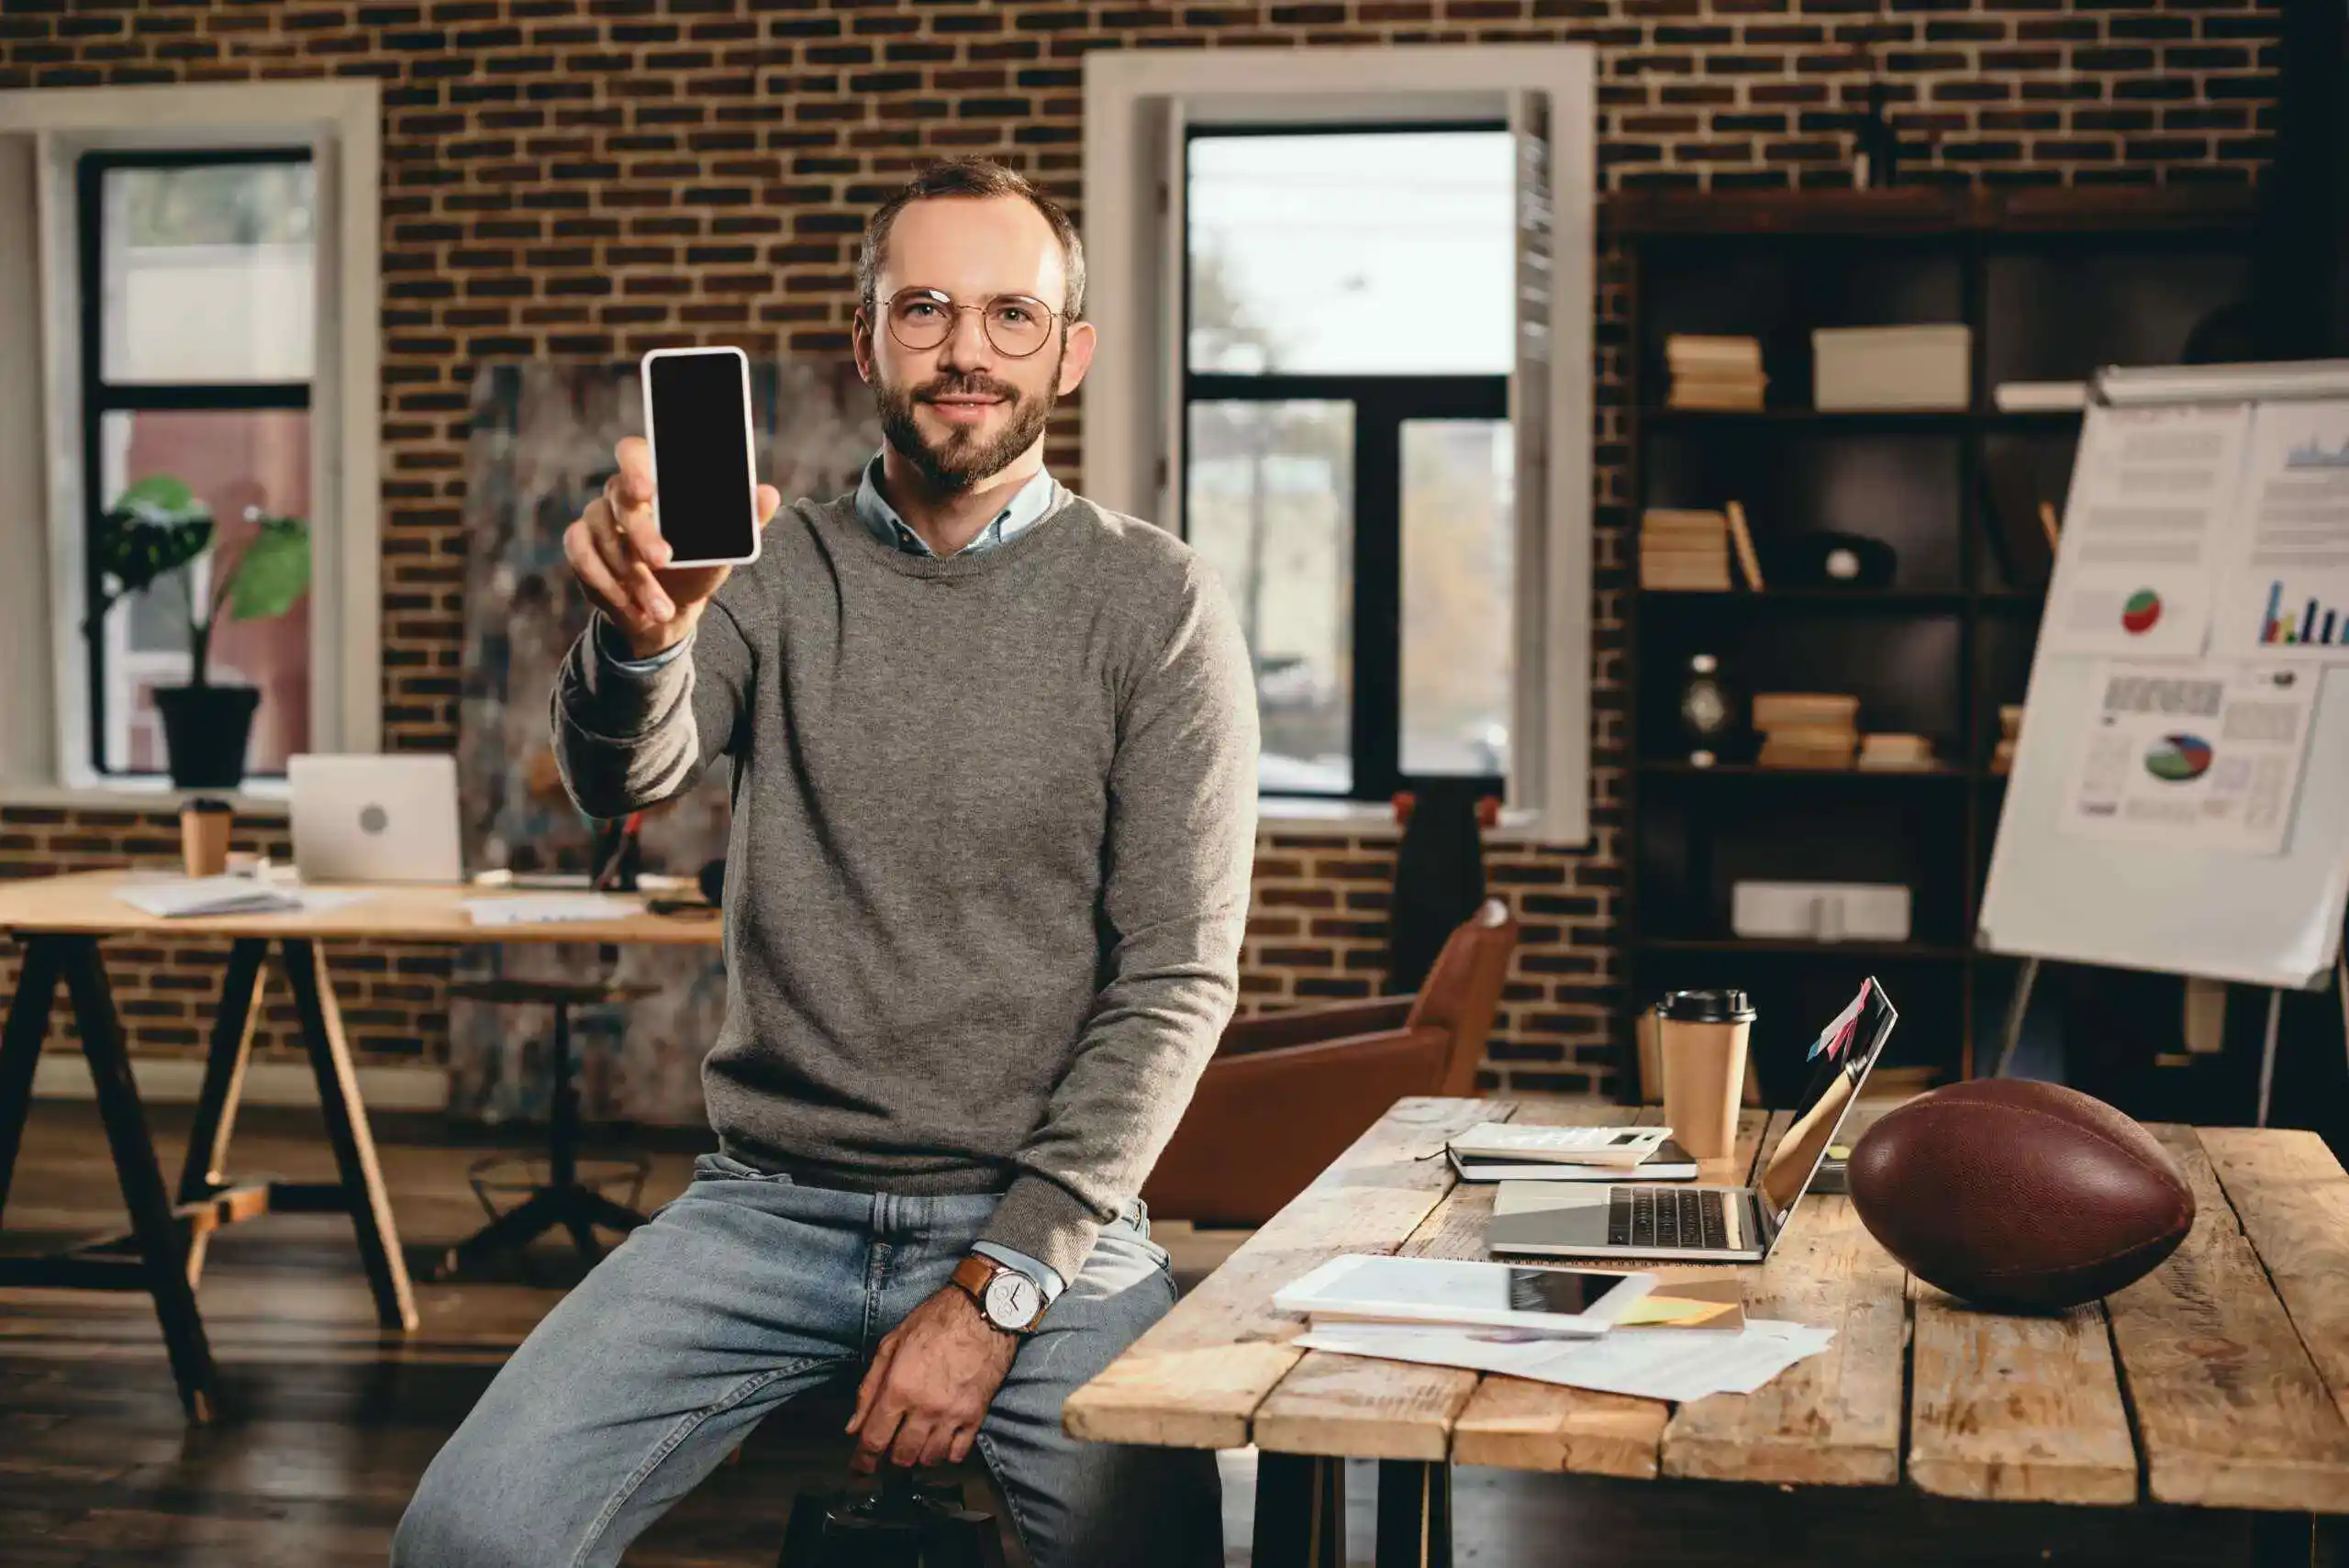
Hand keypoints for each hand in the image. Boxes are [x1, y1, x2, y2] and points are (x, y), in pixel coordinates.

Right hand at [563, 435, 781, 659]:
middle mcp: (621, 494)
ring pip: (602, 536)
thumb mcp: (724, 546)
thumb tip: (769, 494)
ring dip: (631, 576)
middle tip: (665, 562)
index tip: (648, 491)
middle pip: (619, 499)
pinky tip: (630, 606)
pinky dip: (605, 582)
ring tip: (660, 608)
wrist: (672, 607)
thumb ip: (744, 520)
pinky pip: (581, 556)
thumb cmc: (698, 564)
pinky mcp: (581, 546)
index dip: (634, 466)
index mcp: (655, 481)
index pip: (634, 453)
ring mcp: (597, 518)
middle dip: (642, 534)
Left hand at [845, 1282, 1018, 1474]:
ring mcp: (952, 1415)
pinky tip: (941, 1442)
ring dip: (918, 1458)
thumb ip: (869, 1388)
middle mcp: (924, 1408)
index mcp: (898, 1389)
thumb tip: (853, 1426)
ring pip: (930, 1459)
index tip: (859, 1468)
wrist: (983, 1312)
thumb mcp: (891, 1344)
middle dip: (890, 1460)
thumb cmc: (934, 1322)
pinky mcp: (975, 1416)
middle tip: (889, 1451)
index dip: (863, 1461)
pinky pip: (958, 1453)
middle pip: (902, 1457)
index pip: (874, 1440)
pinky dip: (946, 1455)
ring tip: (915, 1446)